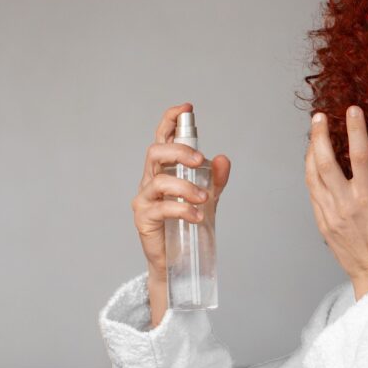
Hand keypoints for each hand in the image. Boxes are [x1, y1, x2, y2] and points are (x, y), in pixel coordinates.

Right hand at [132, 102, 231, 271]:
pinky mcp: (144, 218)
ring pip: (159, 180)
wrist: (178, 259)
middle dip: (178, 150)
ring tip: (204, 200)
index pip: (163, 138)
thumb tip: (223, 158)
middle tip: (199, 160)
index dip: (170, 120)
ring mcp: (145, 199)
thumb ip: (215, 179)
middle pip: (155, 152)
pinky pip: (162, 208)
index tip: (186, 108)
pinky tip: (197, 217)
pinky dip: (182, 209)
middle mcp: (151, 180)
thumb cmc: (188, 224)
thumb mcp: (208, 198)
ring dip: (185, 186)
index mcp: (165, 170)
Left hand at [304, 105, 367, 292]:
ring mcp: (330, 213)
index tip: (352, 111)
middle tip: (319, 117)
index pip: (359, 154)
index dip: (355, 129)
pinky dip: (311, 173)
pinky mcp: (322, 221)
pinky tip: (314, 163)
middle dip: (320, 135)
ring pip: (312, 175)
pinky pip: (312, 191)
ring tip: (314, 136)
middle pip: (325, 161)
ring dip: (311, 152)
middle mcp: (345, 203)